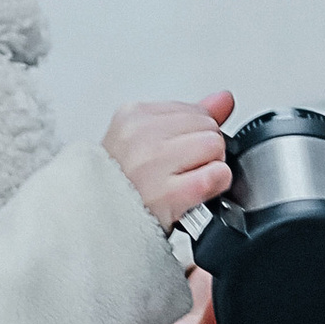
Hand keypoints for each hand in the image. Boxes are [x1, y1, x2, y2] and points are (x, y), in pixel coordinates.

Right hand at [106, 90, 234, 228]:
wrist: (100, 224)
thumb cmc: (123, 186)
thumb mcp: (145, 141)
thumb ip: (188, 116)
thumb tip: (224, 99)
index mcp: (132, 116)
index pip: (194, 109)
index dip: (192, 135)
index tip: (174, 154)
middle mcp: (140, 137)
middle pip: (208, 126)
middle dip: (203, 150)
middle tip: (181, 171)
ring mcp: (153, 164)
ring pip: (215, 146)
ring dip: (211, 166)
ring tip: (187, 180)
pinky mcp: (168, 193)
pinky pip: (216, 175)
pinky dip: (216, 184)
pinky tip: (197, 192)